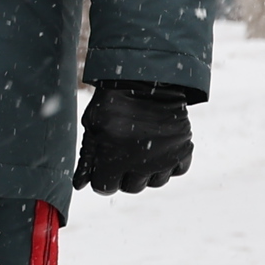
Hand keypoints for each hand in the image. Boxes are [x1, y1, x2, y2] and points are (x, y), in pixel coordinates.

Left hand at [73, 81, 193, 195]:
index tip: (103, 165)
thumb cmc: (113, 100)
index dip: (102, 176)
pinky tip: (161, 149)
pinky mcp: (184, 148)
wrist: (146, 77)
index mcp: (114, 160)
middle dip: (124, 175)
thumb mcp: (92, 124)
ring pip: (155, 182)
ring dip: (147, 171)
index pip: (105, 188)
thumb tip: (80, 185)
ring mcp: (166, 158)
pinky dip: (171, 164)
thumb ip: (87, 157)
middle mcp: (142, 164)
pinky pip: (178, 169)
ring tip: (142, 150)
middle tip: (123, 154)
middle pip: (131, 187)